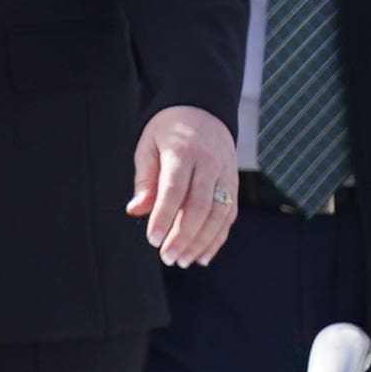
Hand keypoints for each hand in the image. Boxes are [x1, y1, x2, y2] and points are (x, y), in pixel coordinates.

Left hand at [129, 104, 237, 268]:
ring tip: (183, 261)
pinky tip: (202, 256)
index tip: (153, 240)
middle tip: (168, 258)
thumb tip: (136, 210)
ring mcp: (225, 174)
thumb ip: (145, 179)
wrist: (204, 111)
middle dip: (184, 236)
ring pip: (218, 214)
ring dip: (201, 242)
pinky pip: (229, 215)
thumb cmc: (168, 133)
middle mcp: (209, 163)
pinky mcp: (234, 184)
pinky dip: (217, 238)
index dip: (164, 216)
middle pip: (200, 205)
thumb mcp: (148, 146)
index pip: (174, 189)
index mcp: (183, 151)